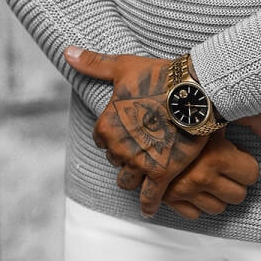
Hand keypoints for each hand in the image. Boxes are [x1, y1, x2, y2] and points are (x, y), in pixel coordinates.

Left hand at [63, 47, 207, 217]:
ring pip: (127, 180)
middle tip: (143, 146)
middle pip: (115, 160)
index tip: (128, 131)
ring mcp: (138, 163)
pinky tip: (148, 208)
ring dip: (134, 177)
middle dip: (125, 155)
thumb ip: (94, 64)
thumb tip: (68, 52)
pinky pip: (150, 198)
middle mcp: (117, 148)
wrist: (192, 90)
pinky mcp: (160, 174)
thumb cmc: (159, 76)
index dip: (114, 135)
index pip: (101, 140)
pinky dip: (148, 204)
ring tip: (145, 173)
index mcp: (105, 125)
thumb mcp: (123, 67)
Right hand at [119, 114, 260, 218]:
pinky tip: (194, 188)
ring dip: (216, 195)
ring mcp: (182, 189)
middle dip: (236, 182)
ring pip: (215, 208)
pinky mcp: (165, 195)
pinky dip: (193, 204)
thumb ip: (252, 117)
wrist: (147, 104)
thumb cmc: (186, 103)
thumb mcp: (220, 107)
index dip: (248, 164)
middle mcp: (201, 177)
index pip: (252, 175)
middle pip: (237, 196)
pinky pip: (189, 213)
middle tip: (229, 168)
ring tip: (212, 177)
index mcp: (218, 156)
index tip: (241, 156)